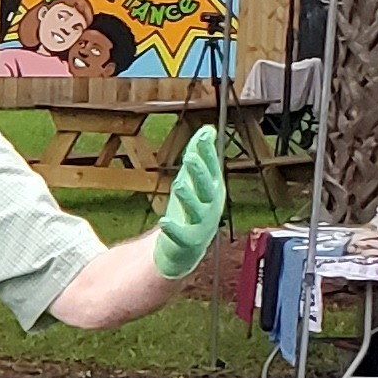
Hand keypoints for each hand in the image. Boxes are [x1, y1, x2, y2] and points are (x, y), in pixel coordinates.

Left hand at [151, 128, 227, 278]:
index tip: (204, 135)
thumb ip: (200, 155)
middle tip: (191, 158)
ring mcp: (201, 224)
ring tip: (179, 184)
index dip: (207, 153)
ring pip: (196, 209)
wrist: (186, 248)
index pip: (212, 168)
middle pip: (206, 187)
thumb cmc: (191, 208)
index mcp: (213, 189)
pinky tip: (164, 221)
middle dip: (200, 173)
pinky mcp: (187, 241)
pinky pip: (181, 235)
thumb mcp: (194, 180)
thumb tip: (208, 129)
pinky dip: (173, 228)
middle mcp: (211, 205)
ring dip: (188, 197)